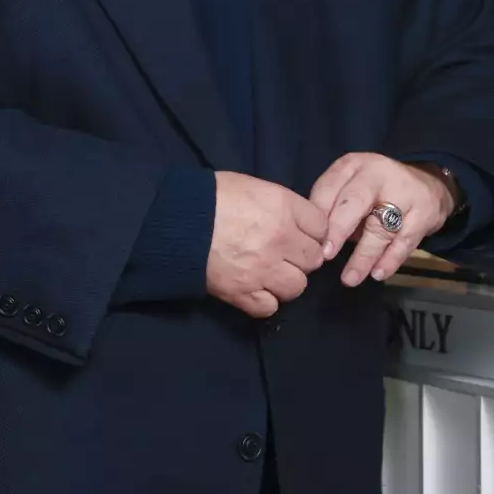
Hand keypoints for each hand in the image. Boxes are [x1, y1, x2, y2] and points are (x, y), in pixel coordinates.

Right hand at [206, 172, 328, 319]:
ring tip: (271, 273)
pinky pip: (269, 307)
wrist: (172, 220)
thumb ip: (281, 205)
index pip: (321, 227)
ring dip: (287, 280)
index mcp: (283, 208)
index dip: (312, 231)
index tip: (301, 233)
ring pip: (297, 286)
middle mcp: (280, 241)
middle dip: (302, 256)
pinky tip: (256, 288)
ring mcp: (262, 270)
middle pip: (313, 259)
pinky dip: (265, 300)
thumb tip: (296, 222)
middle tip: (285, 253)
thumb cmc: (210, 195)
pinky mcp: (242, 293)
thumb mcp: (252, 186)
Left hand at [309, 154, 456, 287]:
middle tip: (325, 255)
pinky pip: (405, 241)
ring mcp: (404, 192)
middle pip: (355, 201)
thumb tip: (313, 240)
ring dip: (364, 256)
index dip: (318, 215)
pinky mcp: (425, 213)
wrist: (428, 184)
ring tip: (350, 278)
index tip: (308, 240)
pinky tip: (378, 274)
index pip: (329, 187)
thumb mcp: (351, 187)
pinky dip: (390, 260)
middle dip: (338, 230)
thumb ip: (333, 207)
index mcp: (352, 165)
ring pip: (381, 227)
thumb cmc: (378, 191)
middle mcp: (378, 174)